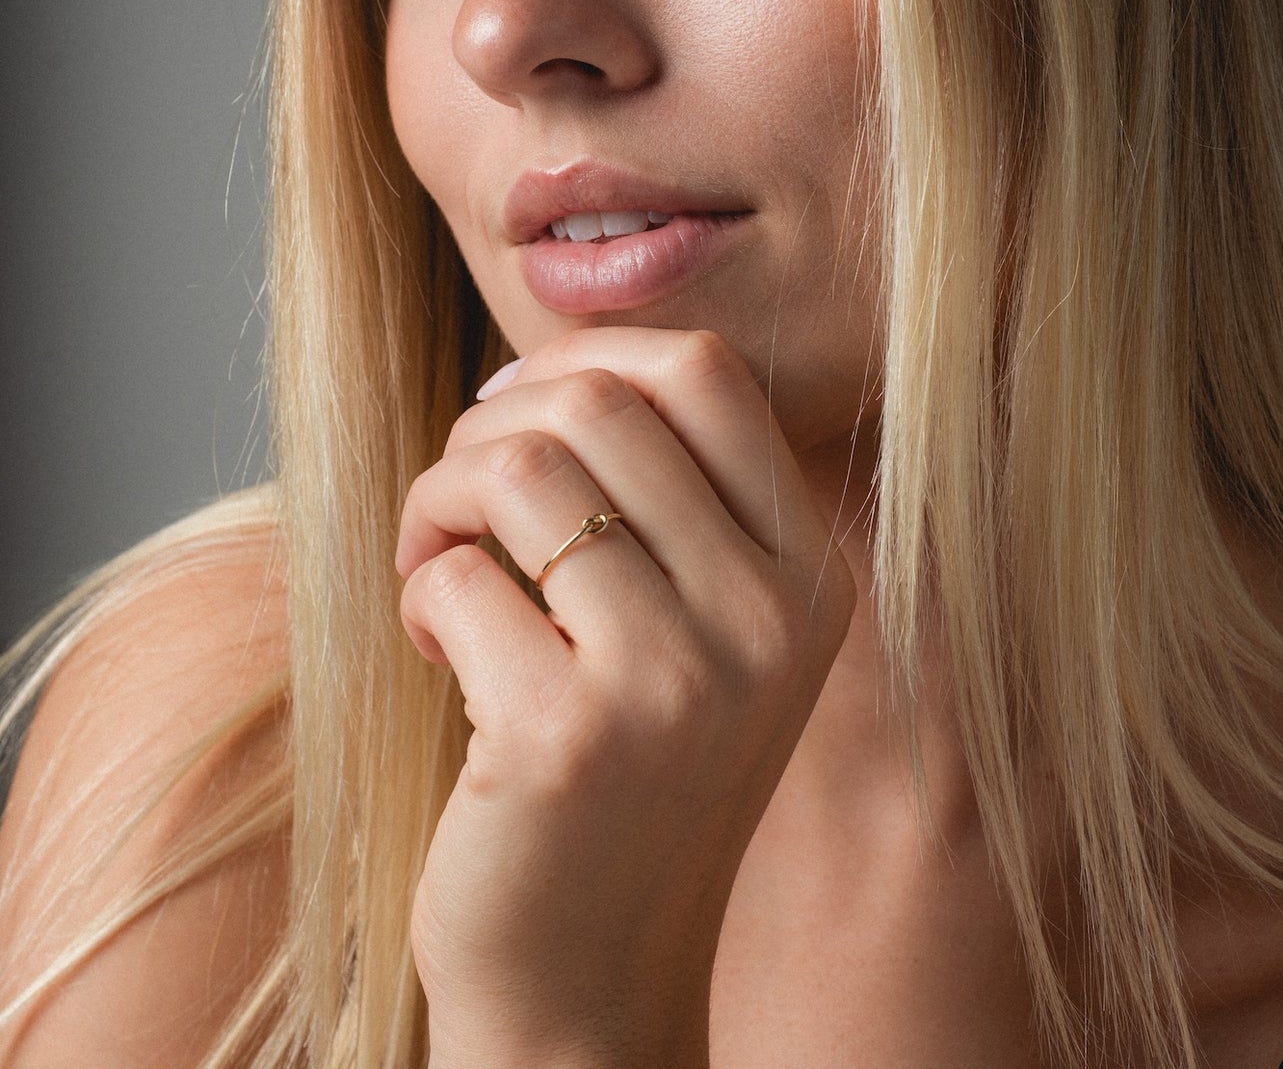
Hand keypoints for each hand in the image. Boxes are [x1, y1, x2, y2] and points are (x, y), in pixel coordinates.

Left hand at [396, 328, 856, 1066]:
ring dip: (442, 497)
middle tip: (458, 495)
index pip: (707, 373)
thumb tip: (554, 365)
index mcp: (809, 575)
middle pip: (603, 402)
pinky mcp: (569, 738)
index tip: (516, 409)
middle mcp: (768, 618)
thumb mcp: (699, 629)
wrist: (594, 976)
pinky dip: (420, 591)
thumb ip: (668, 497)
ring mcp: (679, 679)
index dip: (589, 359)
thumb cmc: (627, 771)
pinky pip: (458, 576)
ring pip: (521, 469)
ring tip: (435, 559)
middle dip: (492, 425)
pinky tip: (437, 648)